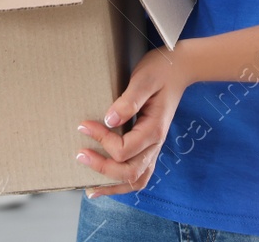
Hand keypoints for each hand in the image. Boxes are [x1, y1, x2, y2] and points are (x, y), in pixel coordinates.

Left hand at [76, 47, 187, 196]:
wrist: (179, 69)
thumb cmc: (160, 71)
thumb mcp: (144, 80)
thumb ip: (129, 101)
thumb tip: (109, 120)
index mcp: (154, 129)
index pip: (124, 149)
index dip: (102, 140)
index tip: (84, 126)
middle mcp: (156, 144)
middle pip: (129, 172)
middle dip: (102, 168)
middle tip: (80, 154)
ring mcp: (154, 148)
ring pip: (136, 180)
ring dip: (113, 185)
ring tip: (90, 188)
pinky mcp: (149, 146)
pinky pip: (139, 173)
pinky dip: (122, 183)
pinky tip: (105, 184)